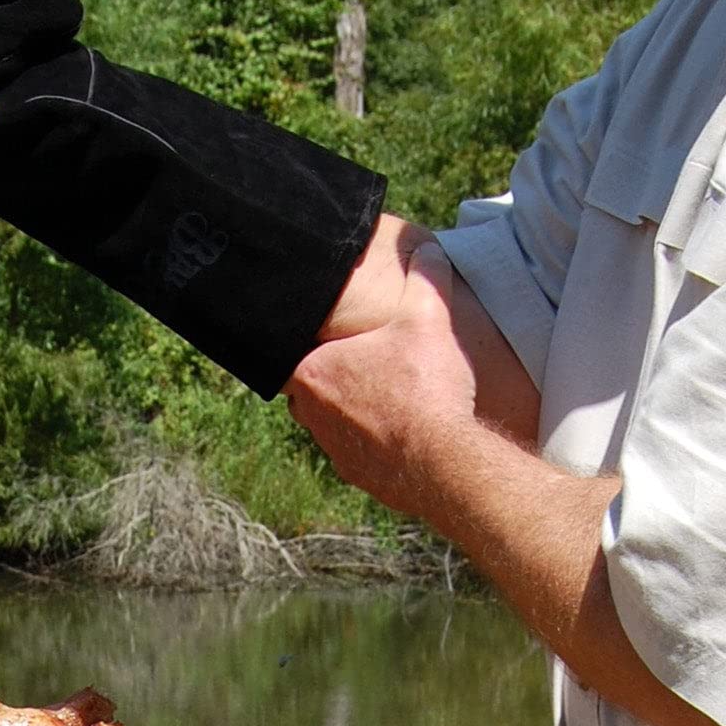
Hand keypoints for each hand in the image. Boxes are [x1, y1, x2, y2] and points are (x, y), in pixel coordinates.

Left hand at [286, 243, 479, 518]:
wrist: (442, 461)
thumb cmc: (425, 386)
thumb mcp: (428, 317)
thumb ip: (425, 277)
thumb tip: (429, 250)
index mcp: (313, 373)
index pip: (284, 354)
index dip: (299, 343)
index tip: (317, 335)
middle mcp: (311, 415)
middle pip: (306, 389)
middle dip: (328, 375)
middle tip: (359, 359)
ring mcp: (333, 448)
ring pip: (329, 422)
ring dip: (349, 408)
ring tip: (384, 393)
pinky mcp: (357, 475)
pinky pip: (356, 450)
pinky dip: (372, 438)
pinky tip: (401, 426)